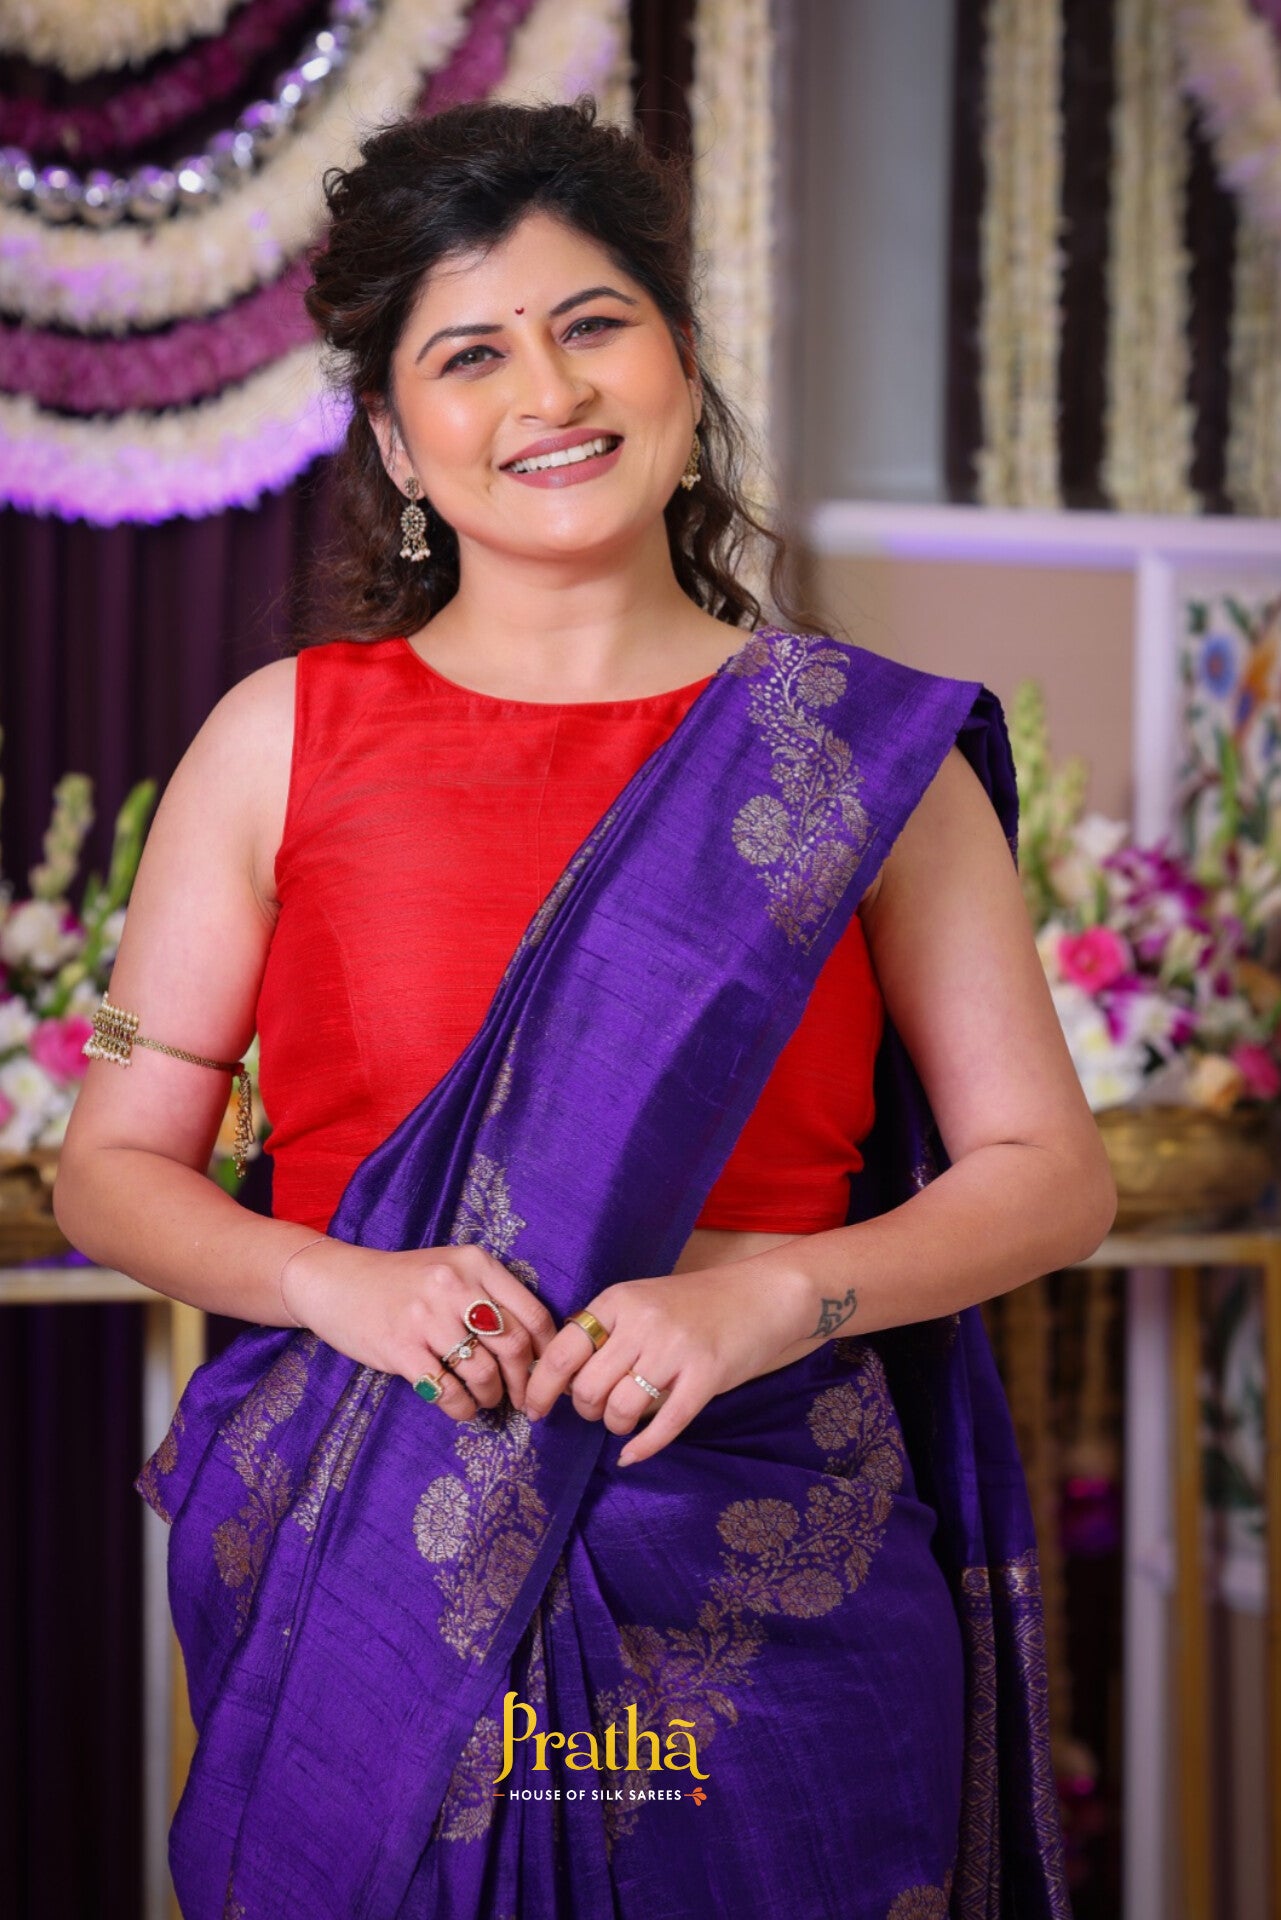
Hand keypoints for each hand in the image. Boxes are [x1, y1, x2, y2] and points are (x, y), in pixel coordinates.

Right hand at [282, 1237, 557, 1422]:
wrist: (338, 1282)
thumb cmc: (404, 1282)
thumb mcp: (452, 1270)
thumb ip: (490, 1296)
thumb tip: (535, 1348)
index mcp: (475, 1263)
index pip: (532, 1312)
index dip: (546, 1351)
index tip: (546, 1372)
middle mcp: (454, 1285)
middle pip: (513, 1345)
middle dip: (523, 1381)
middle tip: (521, 1398)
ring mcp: (426, 1317)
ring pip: (483, 1372)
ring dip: (492, 1396)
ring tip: (486, 1399)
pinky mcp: (400, 1348)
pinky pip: (448, 1390)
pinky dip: (462, 1407)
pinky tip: (462, 1407)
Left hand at [524, 1256, 812, 1466]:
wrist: (762, 1295)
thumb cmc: (696, 1304)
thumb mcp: (642, 1302)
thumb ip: (606, 1332)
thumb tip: (559, 1378)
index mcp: (618, 1300)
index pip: (562, 1351)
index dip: (541, 1388)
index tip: (534, 1410)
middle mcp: (642, 1322)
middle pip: (588, 1388)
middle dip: (586, 1410)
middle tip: (599, 1409)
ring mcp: (675, 1349)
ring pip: (621, 1409)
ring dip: (616, 1426)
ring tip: (625, 1420)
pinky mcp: (706, 1376)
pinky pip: (663, 1426)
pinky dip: (642, 1448)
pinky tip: (632, 1456)